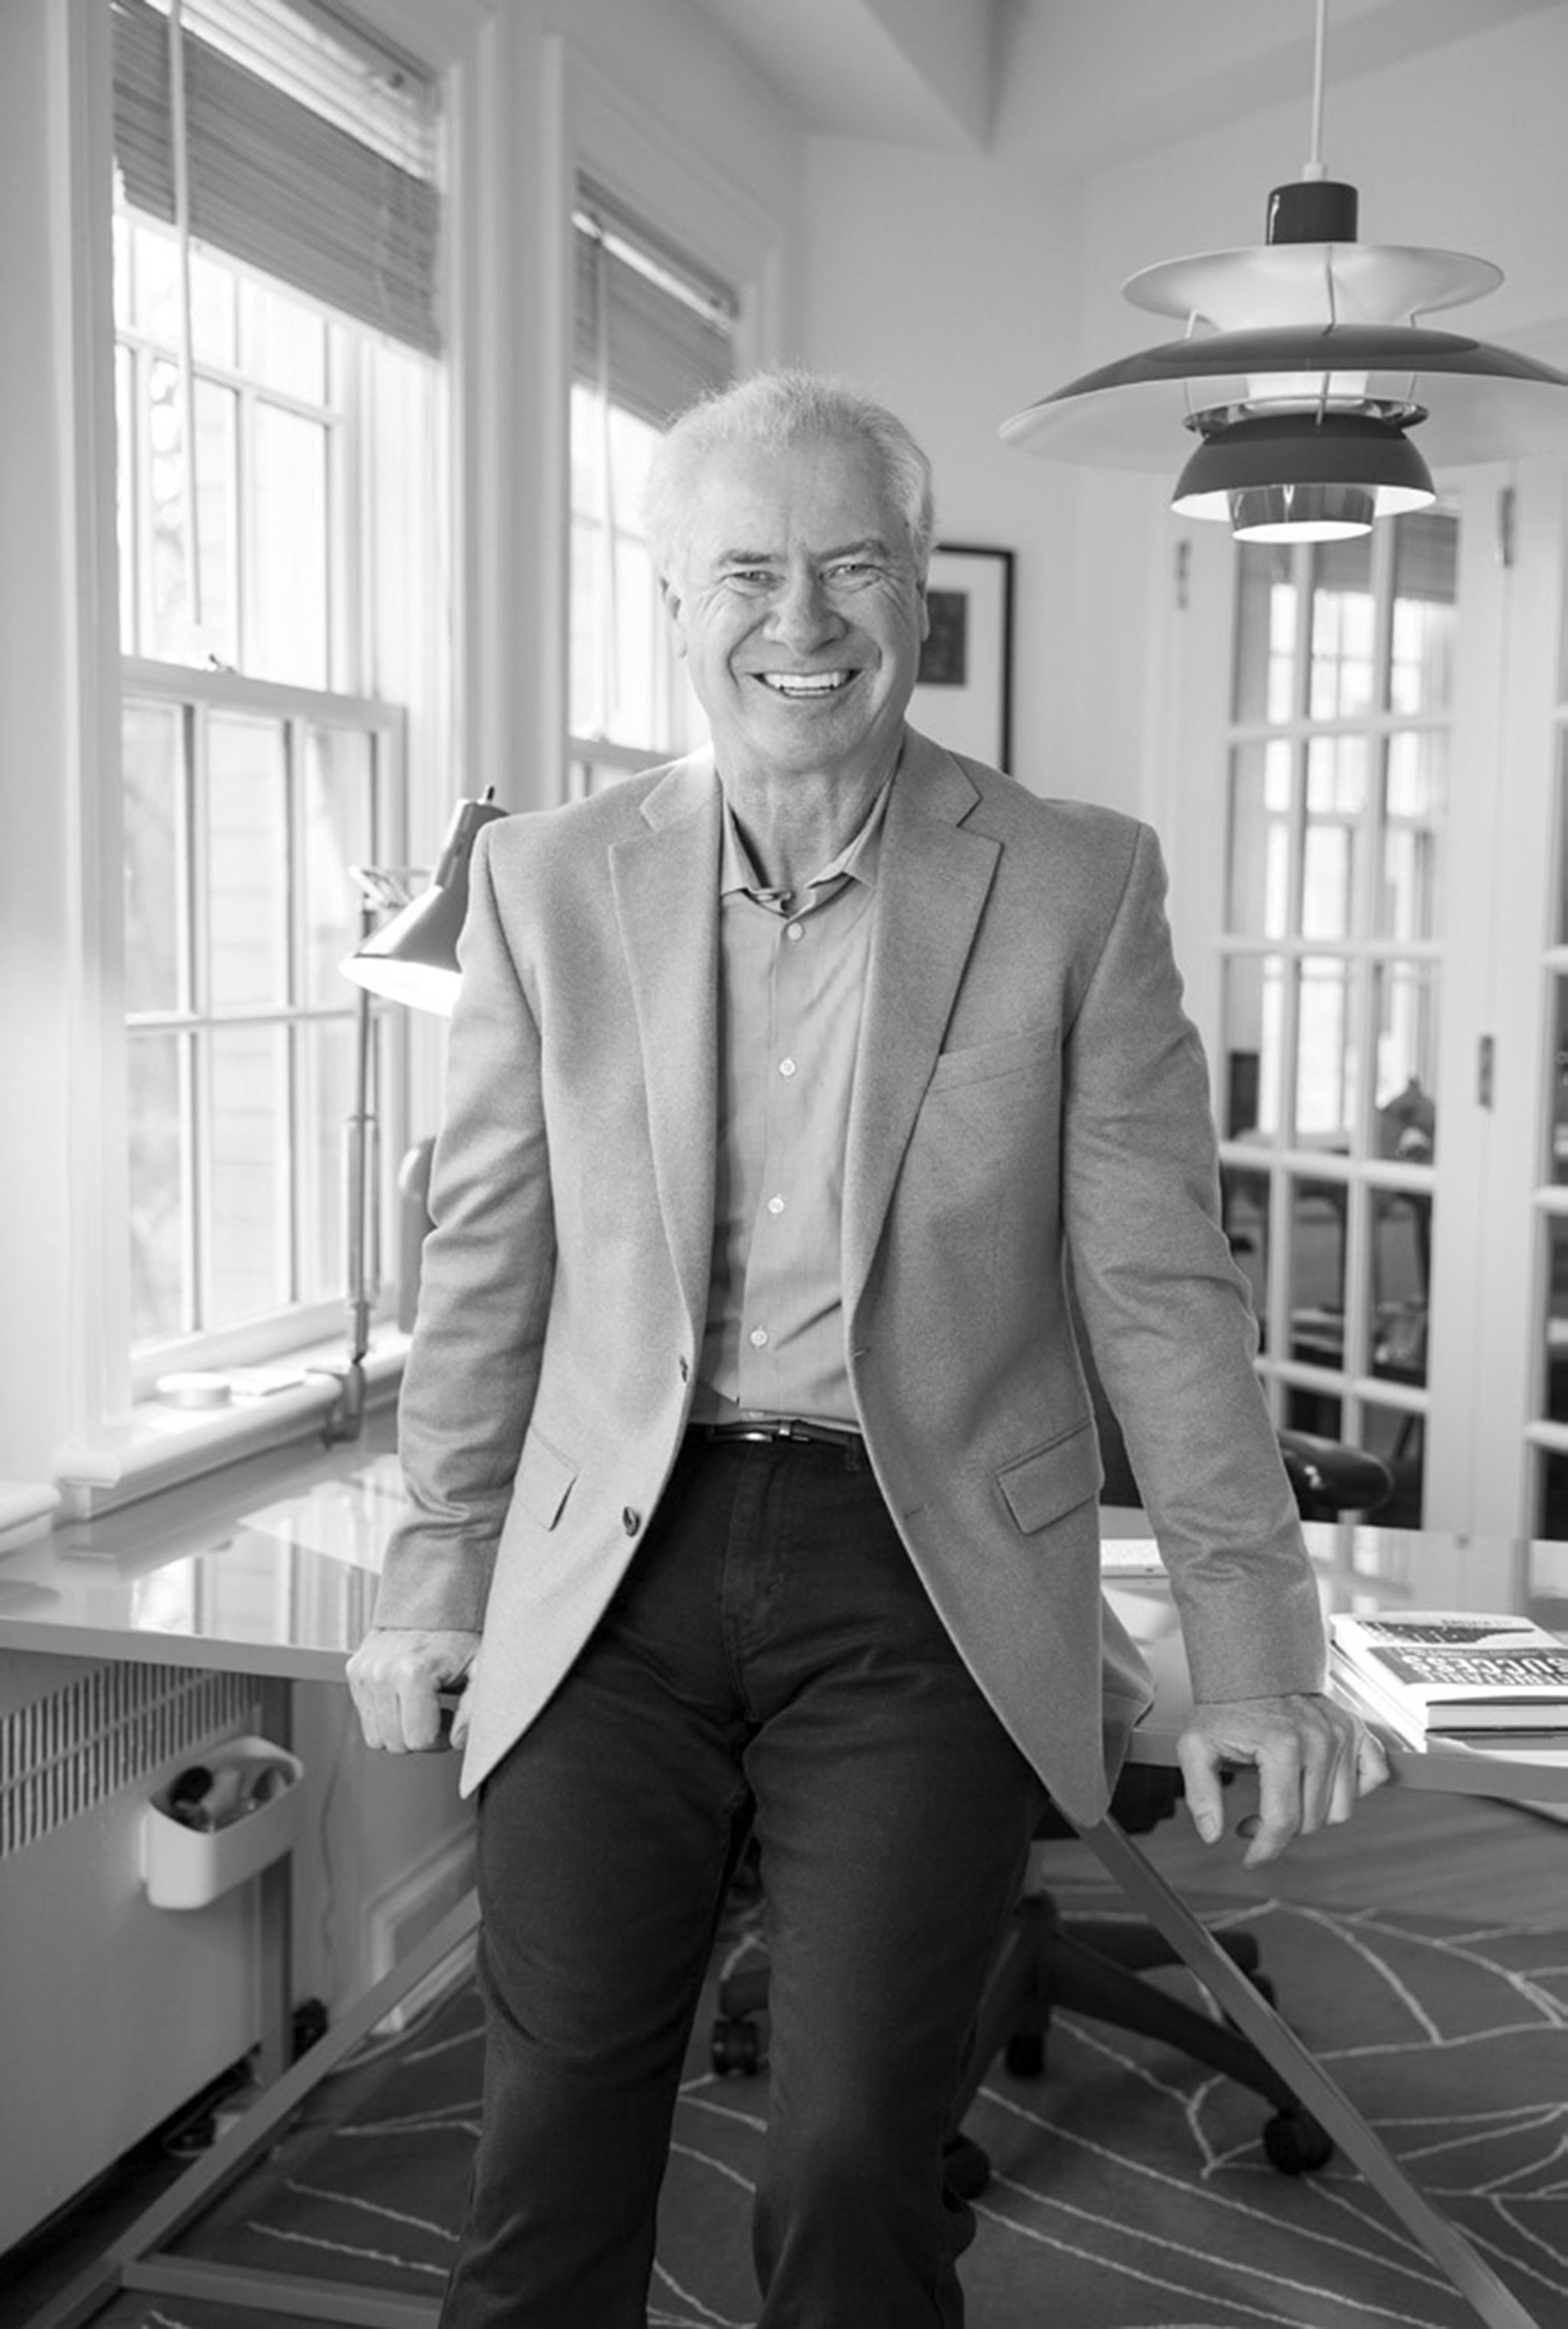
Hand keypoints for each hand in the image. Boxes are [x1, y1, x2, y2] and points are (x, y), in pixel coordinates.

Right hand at [346, 1628, 481, 1754]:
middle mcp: (381, 1672)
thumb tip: (459, 1741)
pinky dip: (386, 1714)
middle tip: (440, 1711)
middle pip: (395, 1743)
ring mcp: (364, 1670)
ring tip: (423, 1703)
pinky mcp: (354, 1669)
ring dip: (401, 1728)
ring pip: (377, 1736)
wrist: (434, 1597)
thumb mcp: (482, 1667)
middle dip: (421, 1735)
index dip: (440, 1739)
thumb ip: (475, 1708)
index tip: (451, 1717)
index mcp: (412, 1672)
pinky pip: (366, 1716)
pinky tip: (407, 1694)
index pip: (419, 1741)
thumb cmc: (461, 1632)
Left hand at [1176, 1692, 1389, 1867]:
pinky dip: (1355, 1791)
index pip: (1282, 1821)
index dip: (1264, 1849)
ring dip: (1314, 1815)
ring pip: (1342, 1809)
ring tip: (1285, 1801)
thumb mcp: (1196, 1746)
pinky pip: (1374, 1776)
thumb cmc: (1226, 1707)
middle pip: (1312, 1821)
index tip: (1250, 1859)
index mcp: (1281, 1745)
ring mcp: (1341, 1733)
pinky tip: (1324, 1787)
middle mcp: (1318, 1739)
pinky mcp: (1357, 1729)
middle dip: (1281, 1830)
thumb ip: (1201, 1793)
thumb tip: (1213, 1834)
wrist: (1250, 1667)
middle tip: (1255, 1817)